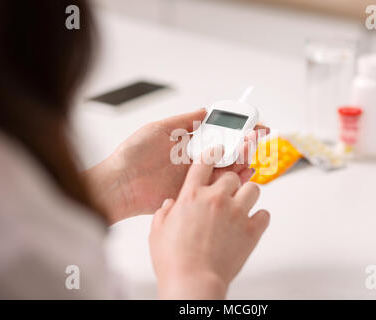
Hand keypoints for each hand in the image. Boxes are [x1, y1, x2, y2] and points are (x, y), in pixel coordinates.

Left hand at [83, 109, 268, 223]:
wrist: (119, 185)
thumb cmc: (132, 155)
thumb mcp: (159, 129)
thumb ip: (184, 121)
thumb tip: (205, 109)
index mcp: (187, 142)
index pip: (217, 132)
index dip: (235, 127)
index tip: (249, 121)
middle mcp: (195, 159)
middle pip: (227, 149)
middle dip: (244, 142)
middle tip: (256, 135)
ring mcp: (196, 176)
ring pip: (228, 166)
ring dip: (243, 157)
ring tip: (252, 149)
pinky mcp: (195, 191)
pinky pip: (220, 185)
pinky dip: (236, 178)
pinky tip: (246, 170)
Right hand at [149, 146, 269, 298]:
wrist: (193, 282)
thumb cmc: (173, 260)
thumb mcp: (157, 232)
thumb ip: (163, 213)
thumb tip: (169, 205)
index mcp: (191, 195)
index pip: (204, 163)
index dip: (213, 153)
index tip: (219, 151)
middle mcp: (215, 199)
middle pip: (232, 175)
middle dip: (230, 182)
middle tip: (227, 194)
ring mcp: (236, 213)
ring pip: (253, 188)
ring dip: (248, 195)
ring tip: (241, 206)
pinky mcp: (251, 230)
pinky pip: (264, 214)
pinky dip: (259, 218)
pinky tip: (251, 224)